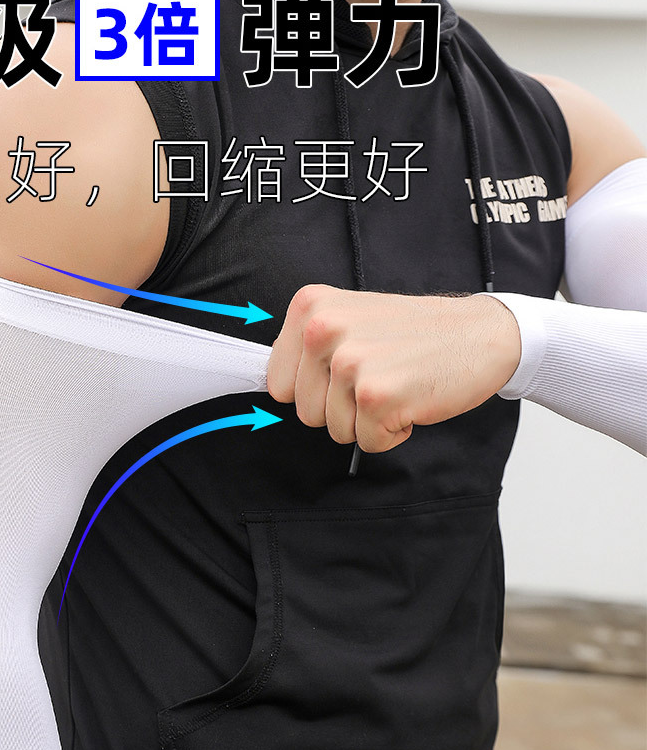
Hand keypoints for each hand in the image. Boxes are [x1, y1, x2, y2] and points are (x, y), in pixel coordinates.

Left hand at [266, 285, 522, 452]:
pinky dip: (393, 432)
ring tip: (398, 383)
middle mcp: (323, 330)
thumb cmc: (417, 333)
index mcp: (310, 307)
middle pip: (306, 412)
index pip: (278, 384)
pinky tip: (412, 398)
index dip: (316, 390)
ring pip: (336, 430)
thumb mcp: (350, 320)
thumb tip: (267, 388)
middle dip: (344, 408)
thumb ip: (308, 348)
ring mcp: (349, 362)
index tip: (349, 370)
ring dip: (369, 419)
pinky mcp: (376, 395)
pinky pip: (367, 442)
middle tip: (382, 375)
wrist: (482, 333)